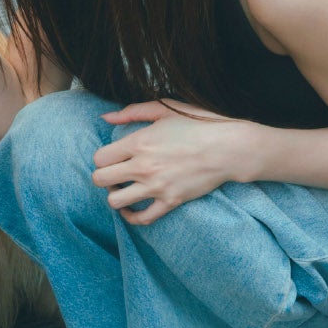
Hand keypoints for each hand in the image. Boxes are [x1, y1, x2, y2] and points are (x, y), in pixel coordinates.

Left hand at [93, 99, 259, 224]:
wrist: (228, 147)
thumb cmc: (198, 124)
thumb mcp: (165, 109)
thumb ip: (132, 112)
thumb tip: (106, 118)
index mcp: (138, 142)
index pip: (99, 158)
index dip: (102, 158)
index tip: (112, 158)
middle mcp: (143, 166)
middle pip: (100, 180)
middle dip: (102, 177)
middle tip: (114, 174)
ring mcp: (156, 187)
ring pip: (114, 201)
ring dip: (115, 195)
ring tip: (123, 189)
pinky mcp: (170, 201)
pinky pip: (141, 219)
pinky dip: (132, 216)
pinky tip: (132, 208)